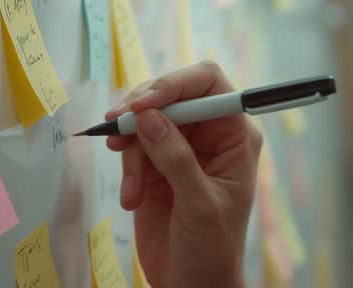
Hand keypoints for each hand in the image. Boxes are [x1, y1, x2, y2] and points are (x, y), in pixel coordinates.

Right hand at [107, 61, 261, 287]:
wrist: (192, 286)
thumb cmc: (212, 250)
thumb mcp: (200, 204)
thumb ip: (177, 159)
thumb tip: (150, 118)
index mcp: (235, 135)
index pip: (208, 84)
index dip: (175, 85)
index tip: (143, 104)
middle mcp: (210, 134)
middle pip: (172, 95)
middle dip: (142, 110)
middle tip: (117, 128)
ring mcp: (181, 148)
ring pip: (147, 121)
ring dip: (131, 149)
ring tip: (133, 189)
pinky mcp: (156, 166)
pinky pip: (133, 148)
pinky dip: (126, 169)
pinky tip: (131, 199)